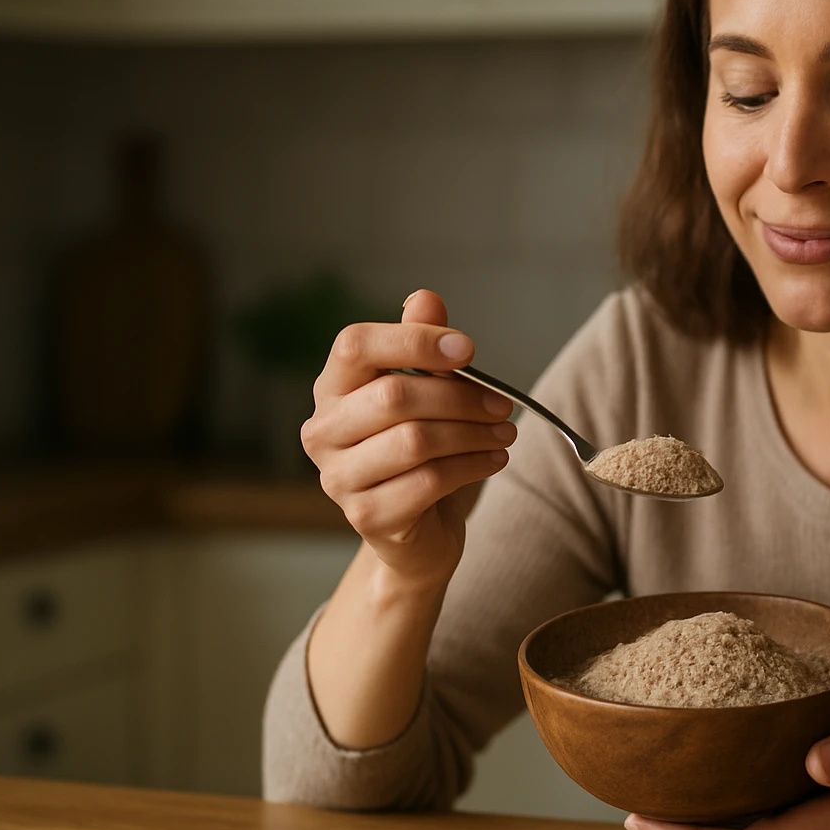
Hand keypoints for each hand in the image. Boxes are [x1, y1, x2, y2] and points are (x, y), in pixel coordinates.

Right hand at [301, 289, 515, 587]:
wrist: (417, 532)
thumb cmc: (421, 452)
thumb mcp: (426, 393)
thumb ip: (420, 345)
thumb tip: (424, 298)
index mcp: (332, 389)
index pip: (356, 345)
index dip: (414, 340)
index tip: (469, 350)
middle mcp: (323, 431)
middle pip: (395, 396)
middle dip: (461, 396)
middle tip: (504, 405)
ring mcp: (338, 477)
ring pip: (415, 441)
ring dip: (474, 433)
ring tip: (506, 433)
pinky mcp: (366, 515)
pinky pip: (428, 482)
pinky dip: (472, 467)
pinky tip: (494, 460)